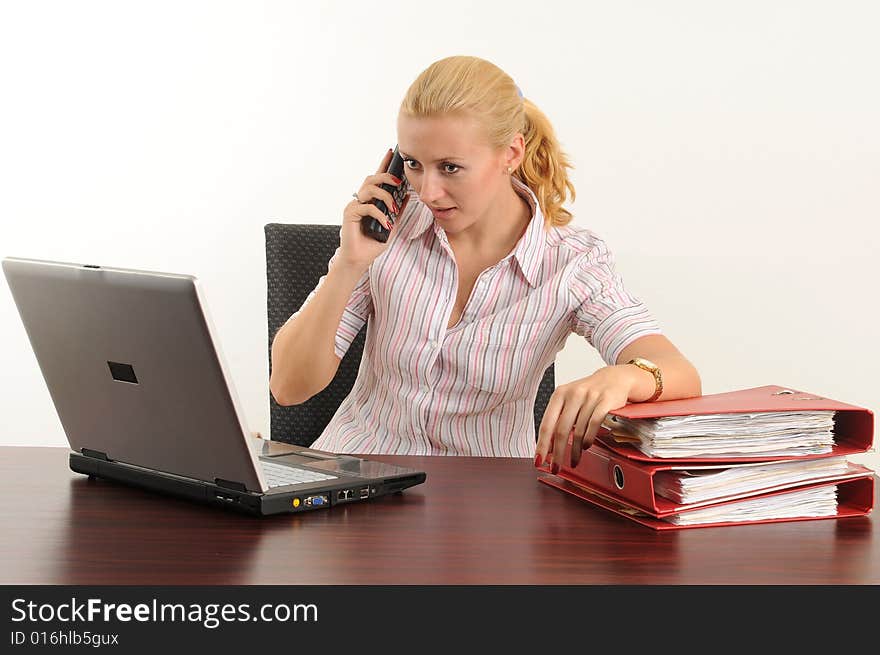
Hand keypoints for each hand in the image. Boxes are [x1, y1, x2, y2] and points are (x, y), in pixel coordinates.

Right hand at [338, 149, 409, 270]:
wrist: (360, 260)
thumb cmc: (372, 243)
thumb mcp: (391, 226)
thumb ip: (397, 211)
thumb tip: (406, 196)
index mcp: (370, 200)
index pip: (377, 179)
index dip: (383, 165)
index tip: (391, 153)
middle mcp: (360, 200)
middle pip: (371, 179)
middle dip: (386, 177)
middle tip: (398, 182)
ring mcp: (354, 206)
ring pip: (368, 189)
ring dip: (384, 197)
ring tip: (393, 210)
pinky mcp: (350, 214)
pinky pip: (366, 207)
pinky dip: (379, 215)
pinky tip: (385, 224)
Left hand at [535, 365, 638, 471]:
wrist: (615, 378)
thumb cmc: (589, 393)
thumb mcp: (570, 401)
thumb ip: (559, 419)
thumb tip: (548, 446)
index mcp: (560, 394)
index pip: (547, 424)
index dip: (542, 444)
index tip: (540, 460)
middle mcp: (573, 394)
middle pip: (561, 430)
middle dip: (557, 453)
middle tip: (556, 467)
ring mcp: (590, 397)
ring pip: (578, 430)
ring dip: (575, 450)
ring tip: (574, 460)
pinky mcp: (605, 401)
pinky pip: (594, 424)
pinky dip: (589, 438)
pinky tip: (586, 447)